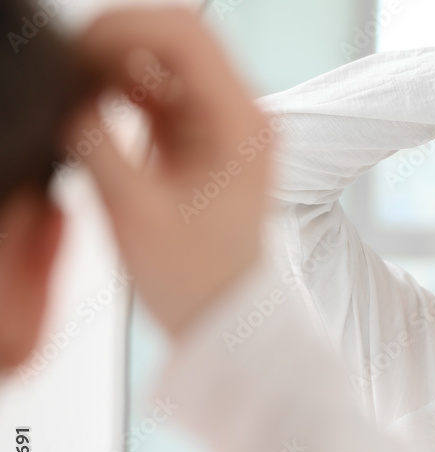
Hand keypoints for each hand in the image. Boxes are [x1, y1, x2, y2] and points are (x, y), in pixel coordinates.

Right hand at [64, 7, 271, 338]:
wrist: (223, 319)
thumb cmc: (197, 281)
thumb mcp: (134, 211)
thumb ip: (96, 143)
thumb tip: (71, 100)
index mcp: (243, 125)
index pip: (186, 35)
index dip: (123, 28)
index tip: (78, 50)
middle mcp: (243, 117)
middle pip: (176, 41)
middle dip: (115, 45)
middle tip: (71, 73)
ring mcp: (225, 127)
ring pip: (164, 65)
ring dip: (115, 71)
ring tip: (78, 100)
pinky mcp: (204, 141)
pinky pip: (159, 96)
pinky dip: (123, 95)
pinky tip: (93, 113)